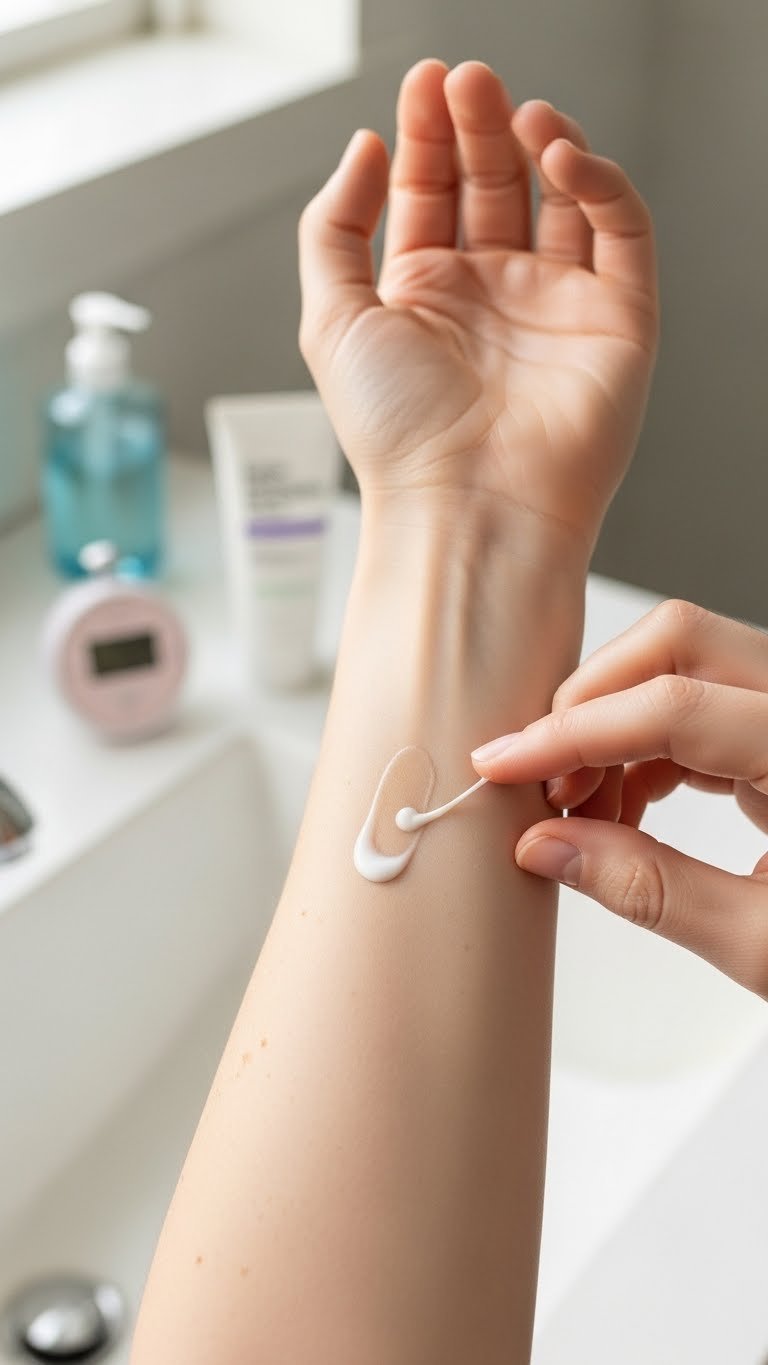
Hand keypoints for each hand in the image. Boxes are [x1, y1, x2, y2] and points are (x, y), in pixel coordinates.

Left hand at [298, 58, 657, 557]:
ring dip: (541, 143)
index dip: (428, 133)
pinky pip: (621, 232)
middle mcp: (492, 296)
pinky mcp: (617, 320)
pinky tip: (562, 157)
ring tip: (517, 113)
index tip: (424, 83)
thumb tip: (363, 147)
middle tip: (467, 81)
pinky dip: (600, 184)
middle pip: (492, 183)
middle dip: (478, 126)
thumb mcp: (331, 321)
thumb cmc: (396, 435)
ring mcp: (555, 305)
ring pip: (560, 198)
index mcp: (426, 295)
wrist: (468, 507)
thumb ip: (334, 229)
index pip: (431, 190)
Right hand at [471, 600, 767, 998]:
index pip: (673, 707)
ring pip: (685, 662)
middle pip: (678, 643)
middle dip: (590, 704)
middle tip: (543, 786)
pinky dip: (646, 745)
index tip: (501, 764)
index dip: (572, 734)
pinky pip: (703, 701)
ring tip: (580, 812)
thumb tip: (548, 849)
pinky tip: (620, 808)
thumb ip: (653, 892)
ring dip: (613, 724)